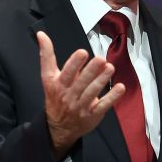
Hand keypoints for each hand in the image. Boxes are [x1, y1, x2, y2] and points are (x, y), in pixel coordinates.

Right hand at [38, 31, 124, 158]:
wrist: (58, 126)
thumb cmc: (55, 96)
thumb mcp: (48, 77)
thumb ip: (47, 56)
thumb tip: (41, 35)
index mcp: (58, 84)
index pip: (66, 73)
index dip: (74, 63)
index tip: (82, 52)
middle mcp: (69, 95)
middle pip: (81, 82)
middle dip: (91, 70)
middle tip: (101, 59)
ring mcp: (81, 106)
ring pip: (92, 92)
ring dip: (102, 80)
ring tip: (110, 68)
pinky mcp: (92, 114)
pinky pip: (103, 105)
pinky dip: (112, 97)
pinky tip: (120, 87)